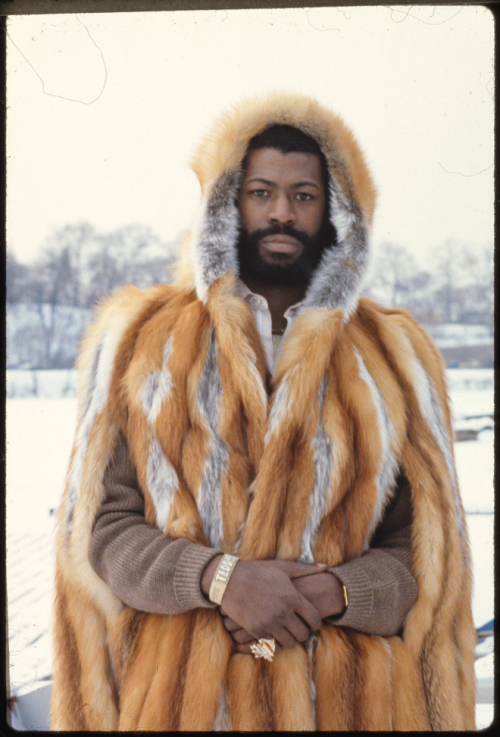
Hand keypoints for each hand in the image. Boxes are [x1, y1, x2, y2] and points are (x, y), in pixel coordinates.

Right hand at [220, 570, 345, 652]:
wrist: (230, 580)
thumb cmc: (258, 571)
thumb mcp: (282, 567)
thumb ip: (305, 568)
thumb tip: (325, 566)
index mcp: (292, 597)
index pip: (314, 619)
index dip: (317, 623)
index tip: (313, 622)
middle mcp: (283, 613)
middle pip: (303, 634)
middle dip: (304, 632)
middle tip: (301, 627)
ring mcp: (270, 623)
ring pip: (289, 642)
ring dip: (290, 638)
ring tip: (288, 631)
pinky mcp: (257, 631)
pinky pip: (273, 645)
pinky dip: (276, 641)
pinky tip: (275, 633)